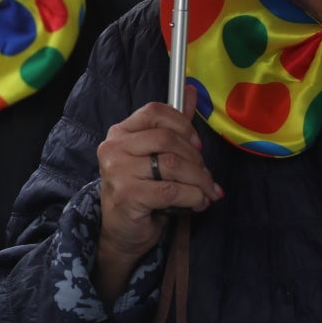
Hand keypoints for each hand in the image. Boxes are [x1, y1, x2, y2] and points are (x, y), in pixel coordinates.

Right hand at [95, 96, 222, 298]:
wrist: (121, 232)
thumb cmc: (141, 191)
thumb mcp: (155, 156)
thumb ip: (173, 125)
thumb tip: (193, 90)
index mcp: (120, 133)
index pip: (155, 112)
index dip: (183, 125)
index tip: (197, 145)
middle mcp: (114, 148)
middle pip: (168, 139)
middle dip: (197, 160)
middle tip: (207, 178)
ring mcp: (118, 172)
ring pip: (174, 165)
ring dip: (201, 182)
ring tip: (207, 193)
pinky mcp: (128, 195)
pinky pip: (174, 191)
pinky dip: (194, 198)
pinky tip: (198, 204)